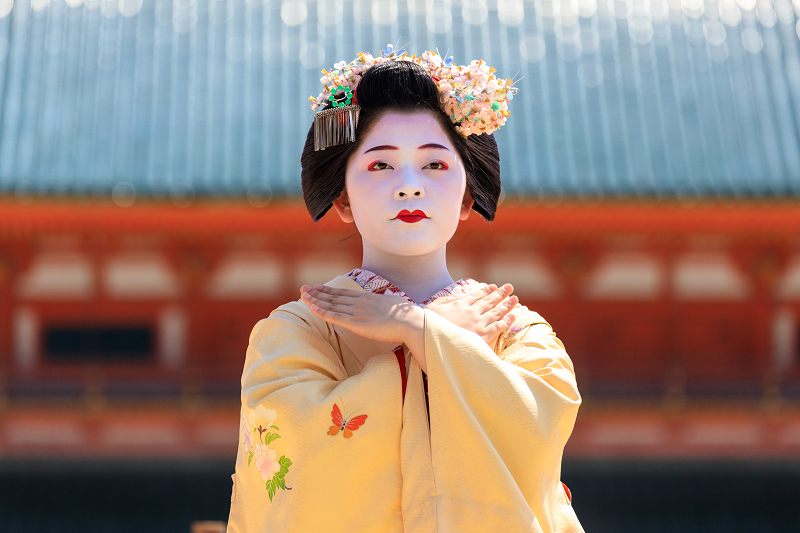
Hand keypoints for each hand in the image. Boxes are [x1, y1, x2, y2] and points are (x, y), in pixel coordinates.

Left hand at [299, 284, 423, 345]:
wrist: (410, 322)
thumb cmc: (405, 316)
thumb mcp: (391, 304)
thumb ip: (382, 303)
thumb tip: (384, 301)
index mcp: (367, 298)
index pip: (343, 293)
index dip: (328, 290)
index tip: (317, 287)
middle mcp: (359, 303)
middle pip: (333, 297)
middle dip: (316, 293)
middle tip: (303, 289)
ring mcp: (357, 313)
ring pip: (331, 305)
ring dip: (316, 301)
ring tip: (303, 296)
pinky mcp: (357, 324)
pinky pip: (336, 318)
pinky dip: (323, 312)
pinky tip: (313, 309)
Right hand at [425, 283, 517, 347]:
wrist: (427, 334)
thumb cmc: (427, 323)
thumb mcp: (434, 306)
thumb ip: (447, 301)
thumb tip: (456, 298)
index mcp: (460, 304)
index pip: (477, 296)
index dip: (486, 291)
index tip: (494, 287)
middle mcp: (471, 312)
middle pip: (489, 301)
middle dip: (501, 294)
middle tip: (510, 287)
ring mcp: (477, 323)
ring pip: (496, 312)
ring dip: (506, 304)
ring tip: (515, 299)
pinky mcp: (481, 336)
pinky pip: (498, 326)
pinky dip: (506, 321)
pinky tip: (513, 316)